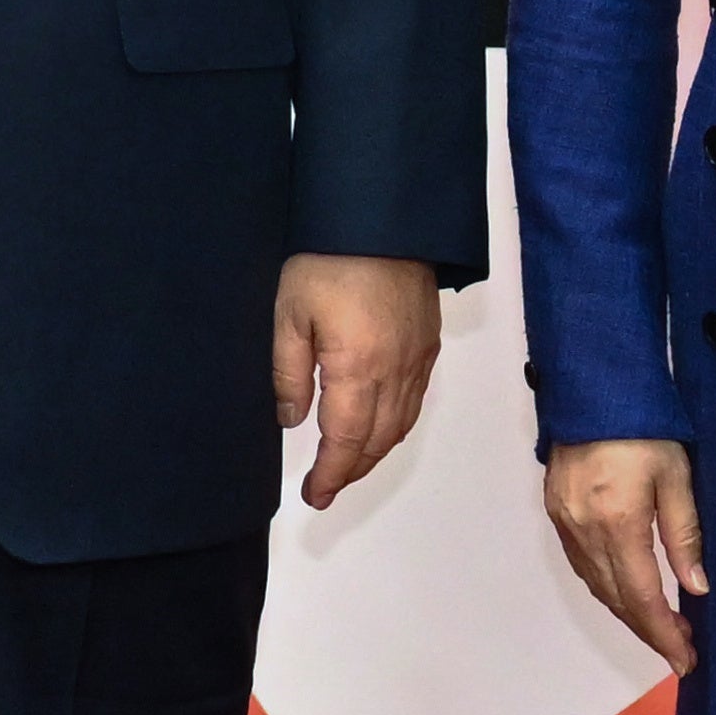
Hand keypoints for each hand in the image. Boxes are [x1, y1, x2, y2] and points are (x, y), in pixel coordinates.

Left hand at [272, 254, 442, 508]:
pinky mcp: (428, 343)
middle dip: (351, 471)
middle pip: (377, 441)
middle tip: (326, 488)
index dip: (331, 475)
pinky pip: (416, 400)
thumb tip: (291, 419)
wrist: (382, 219)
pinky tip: (378, 427)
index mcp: (357, 369)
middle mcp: (395, 371)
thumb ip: (288, 373)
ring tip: (348, 466)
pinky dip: (396, 425)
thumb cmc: (330, 259)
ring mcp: (417, 358)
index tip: (315, 495)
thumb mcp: (288, 315)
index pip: (346, 441)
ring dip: (375, 452)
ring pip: (401, 425)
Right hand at [543, 436, 704, 674]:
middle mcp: (584, 530)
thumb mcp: (677, 476)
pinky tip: (627, 593)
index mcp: (618, 523)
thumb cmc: (643, 426)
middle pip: (617, 598)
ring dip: (627, 612)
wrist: (591, 390)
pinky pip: (582, 565)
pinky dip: (607, 588)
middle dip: (648, 630)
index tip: (685, 661)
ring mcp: (565, 523)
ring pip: (597, 586)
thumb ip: (685, 534)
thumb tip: (696, 587)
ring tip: (660, 627)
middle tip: (680, 650)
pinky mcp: (557, 512)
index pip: (642, 596)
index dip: (663, 634)